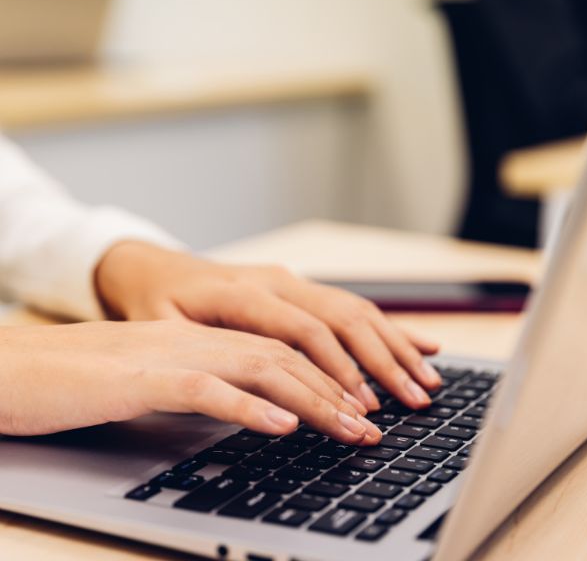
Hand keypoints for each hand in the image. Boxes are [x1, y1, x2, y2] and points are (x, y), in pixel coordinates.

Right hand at [0, 320, 380, 442]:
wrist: (22, 365)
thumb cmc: (89, 377)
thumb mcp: (161, 377)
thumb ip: (209, 385)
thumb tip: (260, 409)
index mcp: (205, 336)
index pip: (282, 349)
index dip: (328, 377)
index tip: (363, 409)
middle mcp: (199, 337)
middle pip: (285, 356)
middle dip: (337, 391)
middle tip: (374, 426)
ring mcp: (173, 353)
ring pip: (260, 368)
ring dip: (311, 400)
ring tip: (349, 428)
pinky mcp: (143, 378)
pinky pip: (207, 389)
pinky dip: (250, 407)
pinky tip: (281, 425)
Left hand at [95, 241, 440, 411]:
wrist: (155, 269)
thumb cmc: (157, 304)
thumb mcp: (162, 330)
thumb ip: (204, 354)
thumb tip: (245, 393)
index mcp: (244, 292)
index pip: (305, 331)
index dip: (339, 368)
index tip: (364, 405)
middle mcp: (278, 282)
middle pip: (343, 318)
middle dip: (383, 362)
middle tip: (414, 401)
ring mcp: (293, 282)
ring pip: (356, 311)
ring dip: (395, 347)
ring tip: (428, 380)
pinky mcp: (302, 289)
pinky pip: (352, 307)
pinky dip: (389, 327)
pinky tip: (422, 343)